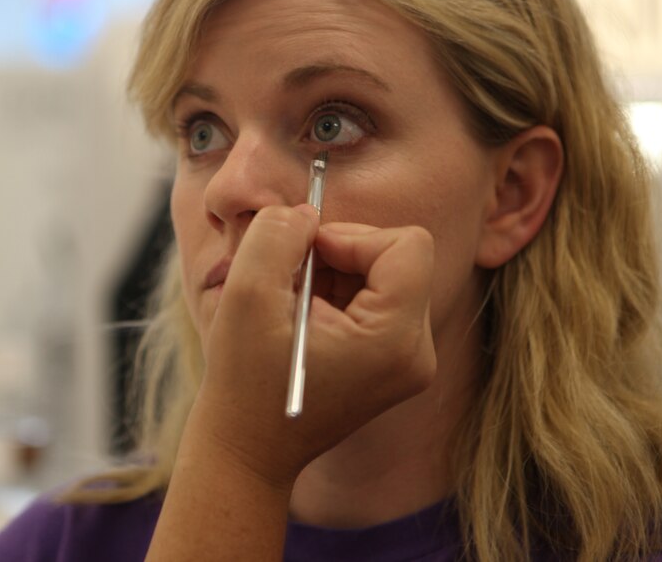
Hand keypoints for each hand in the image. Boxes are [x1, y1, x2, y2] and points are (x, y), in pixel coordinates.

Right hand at [189, 205, 436, 489]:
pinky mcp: (393, 362)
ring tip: (293, 303)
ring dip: (335, 272)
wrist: (248, 448)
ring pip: (386, 273)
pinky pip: (378, 297)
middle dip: (341, 253)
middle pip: (399, 257)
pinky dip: (338, 292)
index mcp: (394, 340)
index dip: (350, 236)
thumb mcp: (247, 293)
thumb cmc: (244, 381)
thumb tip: (305, 212)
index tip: (305, 256)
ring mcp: (408, 361)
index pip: (406, 245)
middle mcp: (417, 353)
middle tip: (291, 277)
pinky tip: (303, 317)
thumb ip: (277, 234)